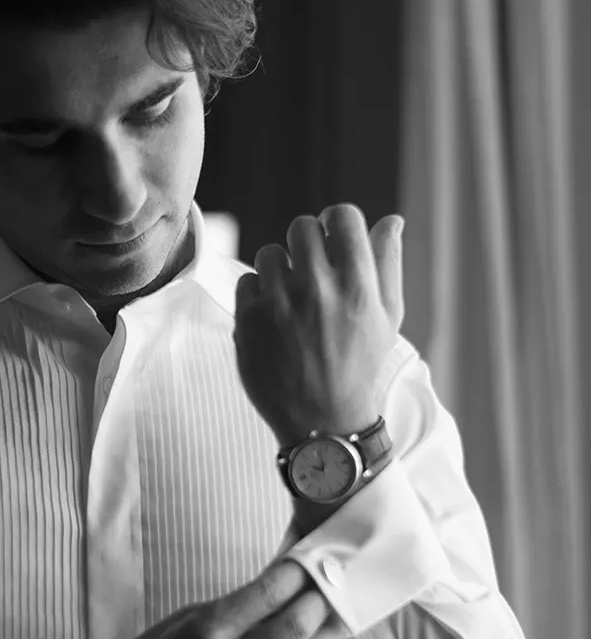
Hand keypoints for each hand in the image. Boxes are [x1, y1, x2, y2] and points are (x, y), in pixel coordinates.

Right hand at [79, 559, 361, 638]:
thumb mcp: (182, 621)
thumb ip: (232, 607)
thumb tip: (279, 584)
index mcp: (207, 632)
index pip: (267, 595)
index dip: (297, 573)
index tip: (313, 558)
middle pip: (296, 627)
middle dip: (322, 600)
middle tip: (336, 580)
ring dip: (334, 634)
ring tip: (347, 612)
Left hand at [234, 203, 404, 442]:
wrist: (323, 422)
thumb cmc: (359, 365)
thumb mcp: (387, 317)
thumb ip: (388, 264)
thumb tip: (392, 220)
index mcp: (358, 286)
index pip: (342, 217)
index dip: (336, 222)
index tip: (332, 238)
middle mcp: (318, 291)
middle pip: (302, 227)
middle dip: (307, 242)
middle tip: (309, 267)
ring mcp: (279, 306)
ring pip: (270, 253)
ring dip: (279, 268)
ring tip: (290, 297)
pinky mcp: (248, 322)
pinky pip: (246, 282)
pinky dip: (258, 295)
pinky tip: (273, 318)